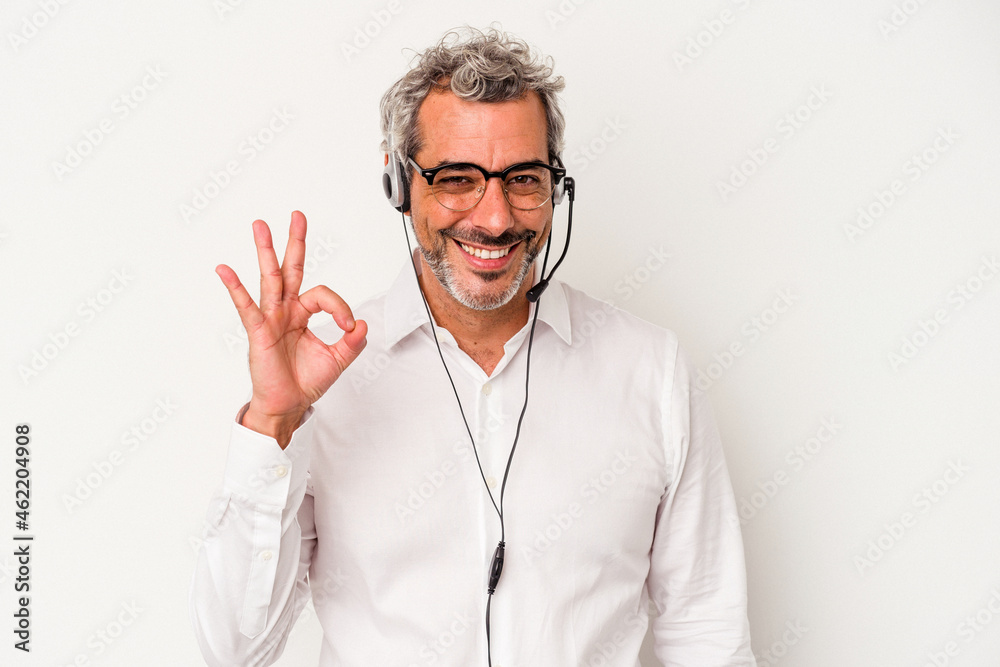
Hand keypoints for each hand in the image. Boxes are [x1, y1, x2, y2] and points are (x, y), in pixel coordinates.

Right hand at [216, 211, 366, 446]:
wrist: (288, 406)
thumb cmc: (306, 381)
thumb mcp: (338, 359)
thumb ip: (353, 341)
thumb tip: (362, 324)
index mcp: (303, 313)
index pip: (323, 294)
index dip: (339, 306)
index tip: (349, 325)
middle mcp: (286, 310)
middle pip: (291, 269)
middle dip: (294, 242)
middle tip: (297, 215)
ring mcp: (270, 319)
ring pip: (269, 279)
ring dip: (266, 252)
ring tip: (260, 226)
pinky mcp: (259, 332)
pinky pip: (247, 307)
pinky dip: (236, 288)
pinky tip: (224, 270)